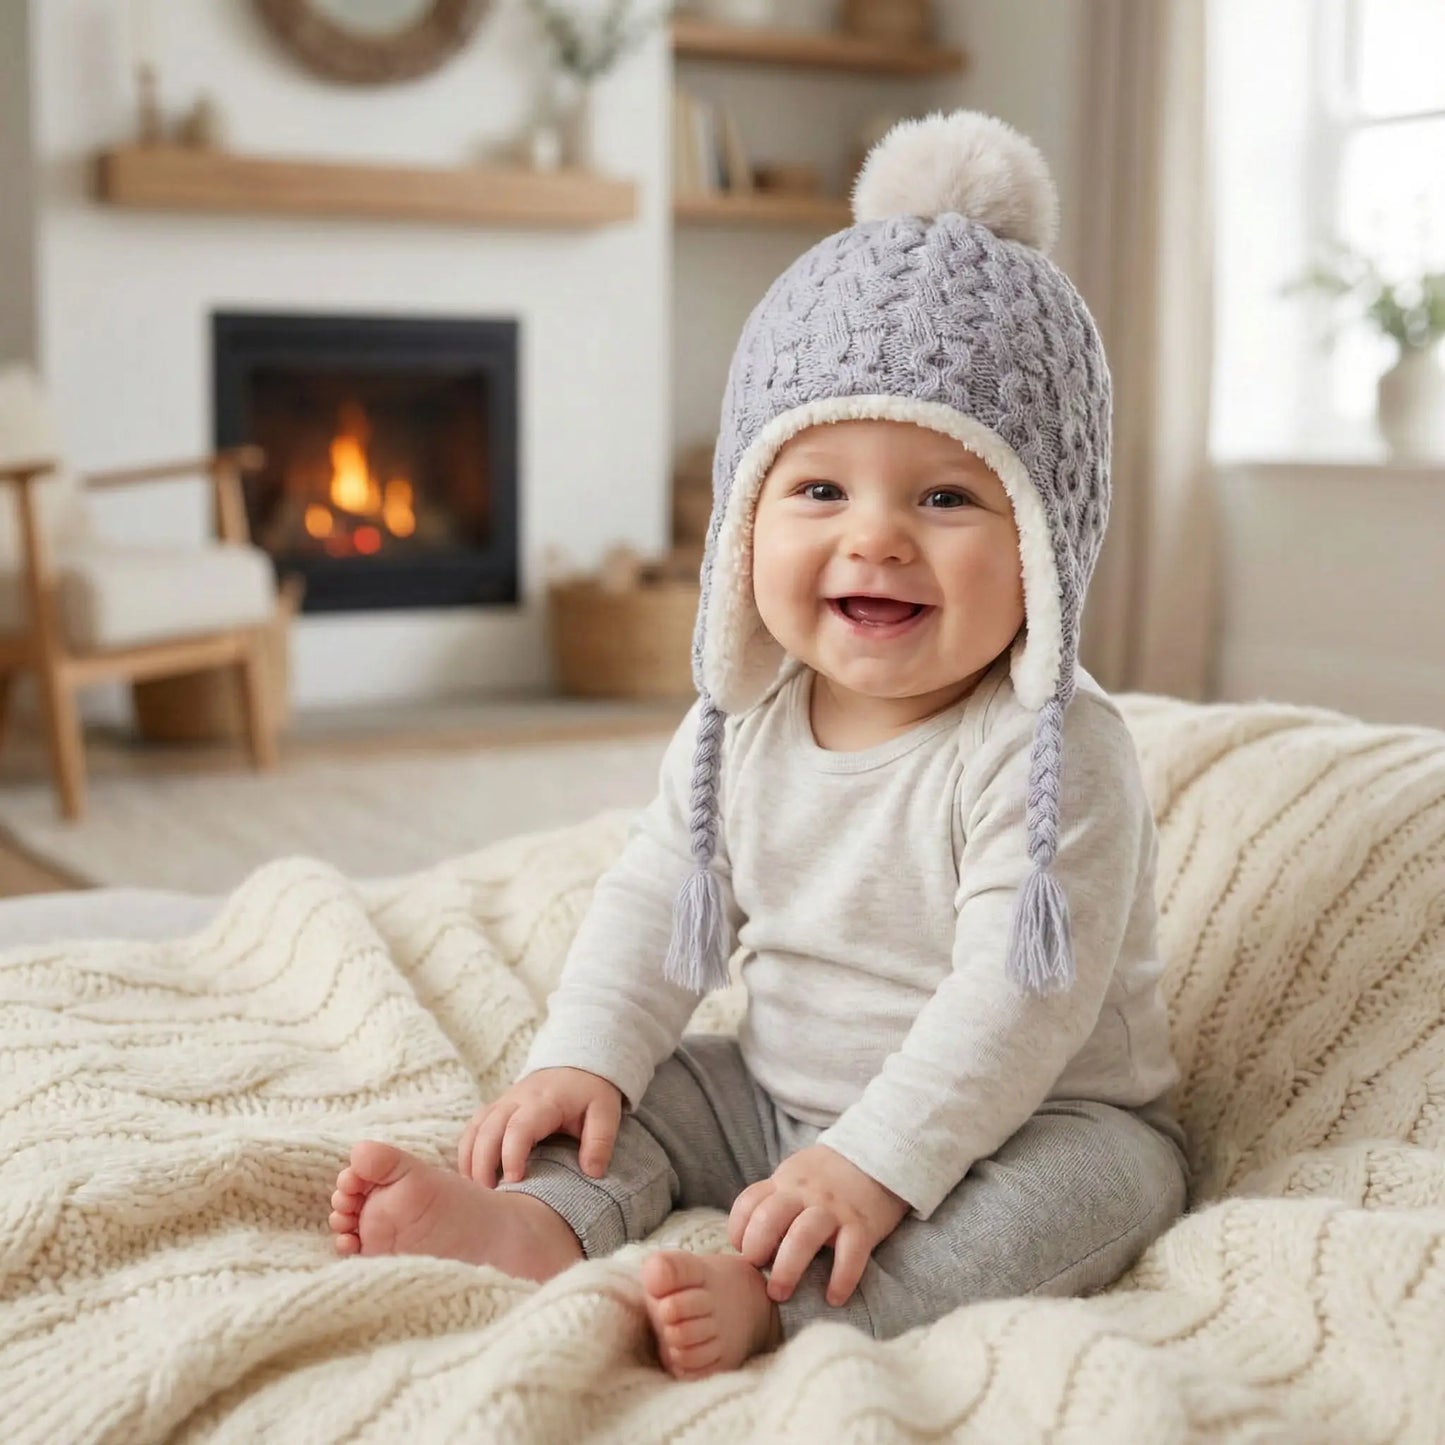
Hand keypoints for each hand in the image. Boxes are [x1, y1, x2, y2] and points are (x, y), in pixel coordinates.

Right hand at [457, 1066, 622, 1186]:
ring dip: (470, 1159)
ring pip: (475, 1128)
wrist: (577, 1065)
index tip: (514, 1182)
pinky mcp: (495, 1109)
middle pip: (488, 1129)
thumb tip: (592, 1172)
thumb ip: (601, 1141)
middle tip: (490, 1196)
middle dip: (483, 1164)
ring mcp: (502, 1102)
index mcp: (544, 1101)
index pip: (519, 1127)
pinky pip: (473, 1128)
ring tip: (477, 1192)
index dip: (511, 1155)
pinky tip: (471, 1177)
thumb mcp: (605, 1112)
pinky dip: (467, 1152)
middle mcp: (516, 1100)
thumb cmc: (590, 1093)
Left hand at [727, 1144, 909, 1307]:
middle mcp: (805, 1193)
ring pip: (803, 1236)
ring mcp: (834, 1208)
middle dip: (756, 1250)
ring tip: (780, 1294)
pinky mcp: (863, 1223)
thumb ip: (776, 1198)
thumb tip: (750, 1237)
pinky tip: (833, 1298)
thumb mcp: (797, 1174)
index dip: (738, 1229)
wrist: (879, 1152)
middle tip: (757, 1276)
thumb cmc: (831, 1173)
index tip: (741, 1251)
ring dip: (787, 1268)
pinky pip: (850, 1253)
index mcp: (786, 1182)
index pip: (750, 1202)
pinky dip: (841, 1278)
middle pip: (770, 1218)